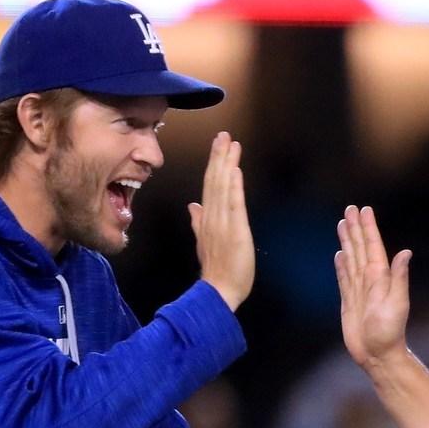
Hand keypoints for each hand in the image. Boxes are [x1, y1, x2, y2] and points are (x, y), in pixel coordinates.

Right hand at [189, 131, 253, 310]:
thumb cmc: (215, 271)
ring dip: (226, 164)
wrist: (217, 292)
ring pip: (222, 188)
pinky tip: (235, 170)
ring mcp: (222, 224)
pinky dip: (234, 187)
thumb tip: (193, 205)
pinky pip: (233, 205)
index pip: (209, 187)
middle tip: (223, 135)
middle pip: (214, 182)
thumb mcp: (204, 243)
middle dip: (219, 157)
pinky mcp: (235, 231)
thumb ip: (198, 223)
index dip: (214, 165)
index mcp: (206, 220)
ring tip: (230, 144)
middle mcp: (212, 218)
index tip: (219, 146)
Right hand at [336, 205, 412, 371]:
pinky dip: (341, 265)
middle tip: (350, 209)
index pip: (373, 246)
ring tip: (342, 224)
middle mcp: (370, 280)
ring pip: (351, 258)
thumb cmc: (390, 332)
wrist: (378, 354)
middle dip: (355, 228)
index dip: (368, 228)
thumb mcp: (397, 303)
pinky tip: (339, 255)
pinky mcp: (349, 301)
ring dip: (347, 241)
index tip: (363, 210)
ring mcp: (359, 290)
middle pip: (360, 248)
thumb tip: (405, 252)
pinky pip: (344, 278)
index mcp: (380, 277)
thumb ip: (399, 277)